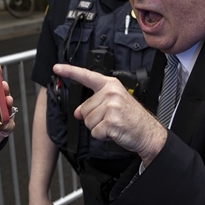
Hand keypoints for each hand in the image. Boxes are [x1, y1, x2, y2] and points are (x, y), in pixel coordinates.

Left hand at [52, 64, 166, 166]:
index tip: (57, 68)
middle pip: (84, 109)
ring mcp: (111, 106)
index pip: (86, 76)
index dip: (69, 71)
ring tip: (113, 125)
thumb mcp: (114, 105)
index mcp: (111, 86)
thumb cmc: (132, 119)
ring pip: (88, 121)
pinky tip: (114, 131)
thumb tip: (78, 112)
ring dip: (98, 128)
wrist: (147, 132)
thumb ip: (94, 104)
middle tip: (111, 119)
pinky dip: (102, 136)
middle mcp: (111, 93)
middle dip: (94, 119)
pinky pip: (94, 132)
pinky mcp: (111, 121)